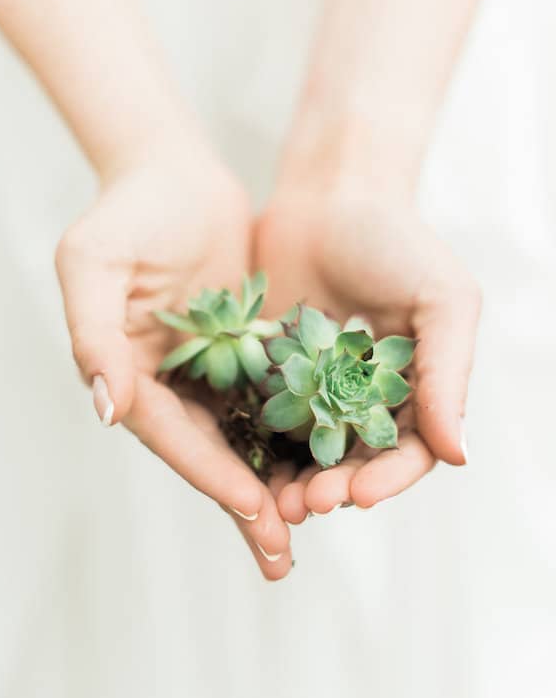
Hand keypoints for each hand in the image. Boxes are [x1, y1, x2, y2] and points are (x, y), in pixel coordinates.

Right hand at [56, 142, 291, 578]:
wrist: (173, 172)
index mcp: (129, 373)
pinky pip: (270, 401)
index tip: (255, 508)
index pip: (172, 435)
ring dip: (273, 484)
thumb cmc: (127, 212)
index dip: (211, 474)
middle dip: (244, 505)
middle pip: (209, 454)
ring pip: (243, 439)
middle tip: (281, 556)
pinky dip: (293, 433)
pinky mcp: (243, 352)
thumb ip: (94, 335)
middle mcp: (168, 383)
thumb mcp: (93, 263)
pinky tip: (327, 459)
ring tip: (311, 526)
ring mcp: (207, 370)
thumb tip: (105, 409)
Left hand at [256, 145, 480, 522]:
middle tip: (306, 504)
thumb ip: (448, 375)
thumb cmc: (395, 239)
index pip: (406, 451)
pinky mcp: (272, 370)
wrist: (329, 193)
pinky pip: (263, 416)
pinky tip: (240, 460)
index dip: (387, 478)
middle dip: (333, 487)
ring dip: (292, 479)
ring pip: (305, 450)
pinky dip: (256, 444)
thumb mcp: (441, 300)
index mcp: (413, 388)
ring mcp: (315, 386)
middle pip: (352, 460)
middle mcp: (364, 395)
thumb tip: (457, 456)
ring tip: (272, 500)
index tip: (359, 493)